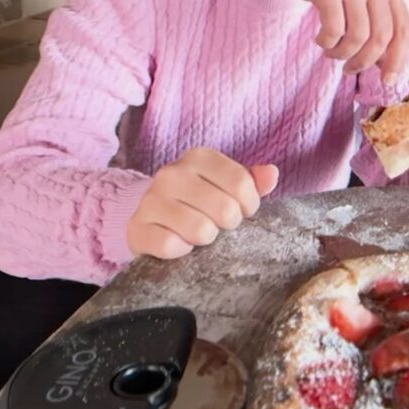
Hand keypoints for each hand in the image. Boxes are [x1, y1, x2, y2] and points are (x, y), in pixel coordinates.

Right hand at [127, 148, 278, 259]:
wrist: (149, 218)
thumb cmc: (197, 201)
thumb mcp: (225, 186)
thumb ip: (251, 180)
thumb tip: (272, 173)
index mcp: (198, 157)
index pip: (242, 184)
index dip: (249, 206)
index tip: (241, 211)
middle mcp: (171, 173)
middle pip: (225, 209)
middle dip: (228, 225)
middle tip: (217, 225)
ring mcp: (151, 200)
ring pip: (201, 230)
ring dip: (205, 240)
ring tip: (198, 234)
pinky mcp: (137, 228)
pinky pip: (172, 246)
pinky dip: (181, 251)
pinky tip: (179, 244)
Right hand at [212, 0, 408, 83]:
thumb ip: (376, 20)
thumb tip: (386, 64)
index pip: (403, 29)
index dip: (398, 59)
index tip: (387, 80)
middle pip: (381, 37)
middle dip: (365, 61)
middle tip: (350, 69)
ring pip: (357, 37)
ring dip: (342, 53)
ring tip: (331, 52)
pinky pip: (333, 29)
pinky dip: (327, 42)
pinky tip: (320, 39)